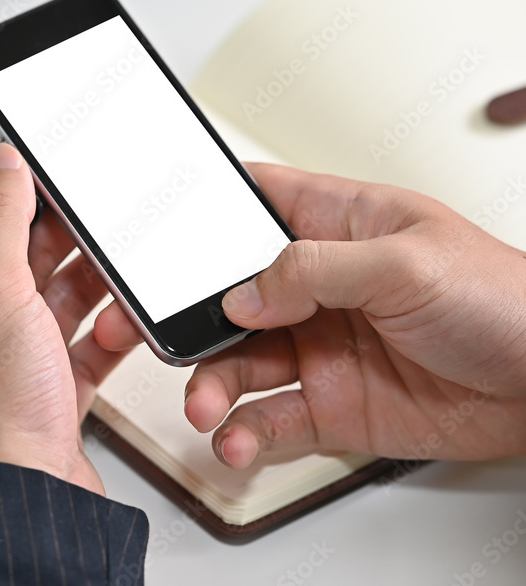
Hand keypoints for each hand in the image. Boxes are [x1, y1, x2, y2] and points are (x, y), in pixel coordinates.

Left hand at [0, 144, 131, 494]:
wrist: (23, 501)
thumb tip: (1, 165)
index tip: (35, 161)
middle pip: (13, 257)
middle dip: (56, 234)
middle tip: (92, 212)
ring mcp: (7, 362)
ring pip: (53, 299)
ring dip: (88, 282)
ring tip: (117, 263)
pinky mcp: (46, 390)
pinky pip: (81, 343)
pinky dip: (106, 328)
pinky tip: (126, 318)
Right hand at [95, 163, 525, 468]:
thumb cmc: (505, 300)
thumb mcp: (408, 261)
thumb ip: (316, 268)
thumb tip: (244, 291)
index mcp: (335, 227)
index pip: (250, 206)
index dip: (198, 215)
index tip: (151, 236)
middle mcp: (317, 288)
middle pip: (225, 296)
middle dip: (185, 319)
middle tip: (153, 338)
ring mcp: (318, 348)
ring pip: (237, 362)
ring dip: (210, 385)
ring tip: (205, 404)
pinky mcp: (328, 405)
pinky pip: (267, 418)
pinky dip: (242, 431)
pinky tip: (234, 436)